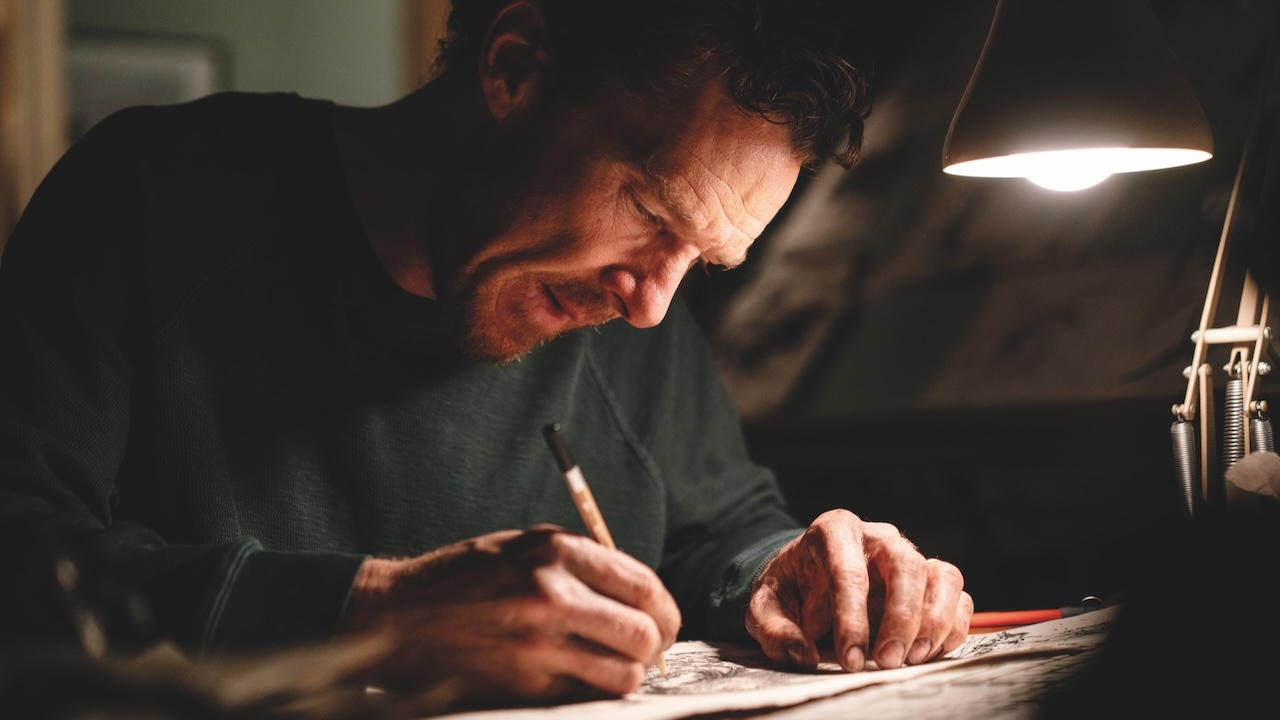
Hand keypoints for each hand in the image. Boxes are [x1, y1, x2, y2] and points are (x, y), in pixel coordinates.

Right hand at [339, 526, 680, 704]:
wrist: (398, 615)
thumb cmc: (463, 577)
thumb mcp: (522, 546)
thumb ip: (580, 563)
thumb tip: (638, 594)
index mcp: (557, 551)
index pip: (643, 585)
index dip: (664, 609)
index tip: (663, 621)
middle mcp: (552, 594)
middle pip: (643, 633)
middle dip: (653, 646)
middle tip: (644, 649)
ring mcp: (538, 644)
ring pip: (623, 674)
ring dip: (626, 673)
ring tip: (611, 666)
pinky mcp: (524, 684)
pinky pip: (585, 695)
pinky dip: (591, 690)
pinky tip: (576, 677)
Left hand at [745, 509, 971, 671]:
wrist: (807, 582)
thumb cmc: (789, 590)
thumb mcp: (765, 607)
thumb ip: (776, 631)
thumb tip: (803, 656)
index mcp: (834, 532)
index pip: (849, 569)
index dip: (852, 617)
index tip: (850, 660)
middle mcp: (878, 537)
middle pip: (907, 565)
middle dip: (902, 618)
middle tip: (887, 662)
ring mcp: (909, 556)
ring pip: (942, 576)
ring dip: (935, 622)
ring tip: (912, 660)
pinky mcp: (930, 581)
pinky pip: (958, 596)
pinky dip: (953, 627)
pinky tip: (927, 653)